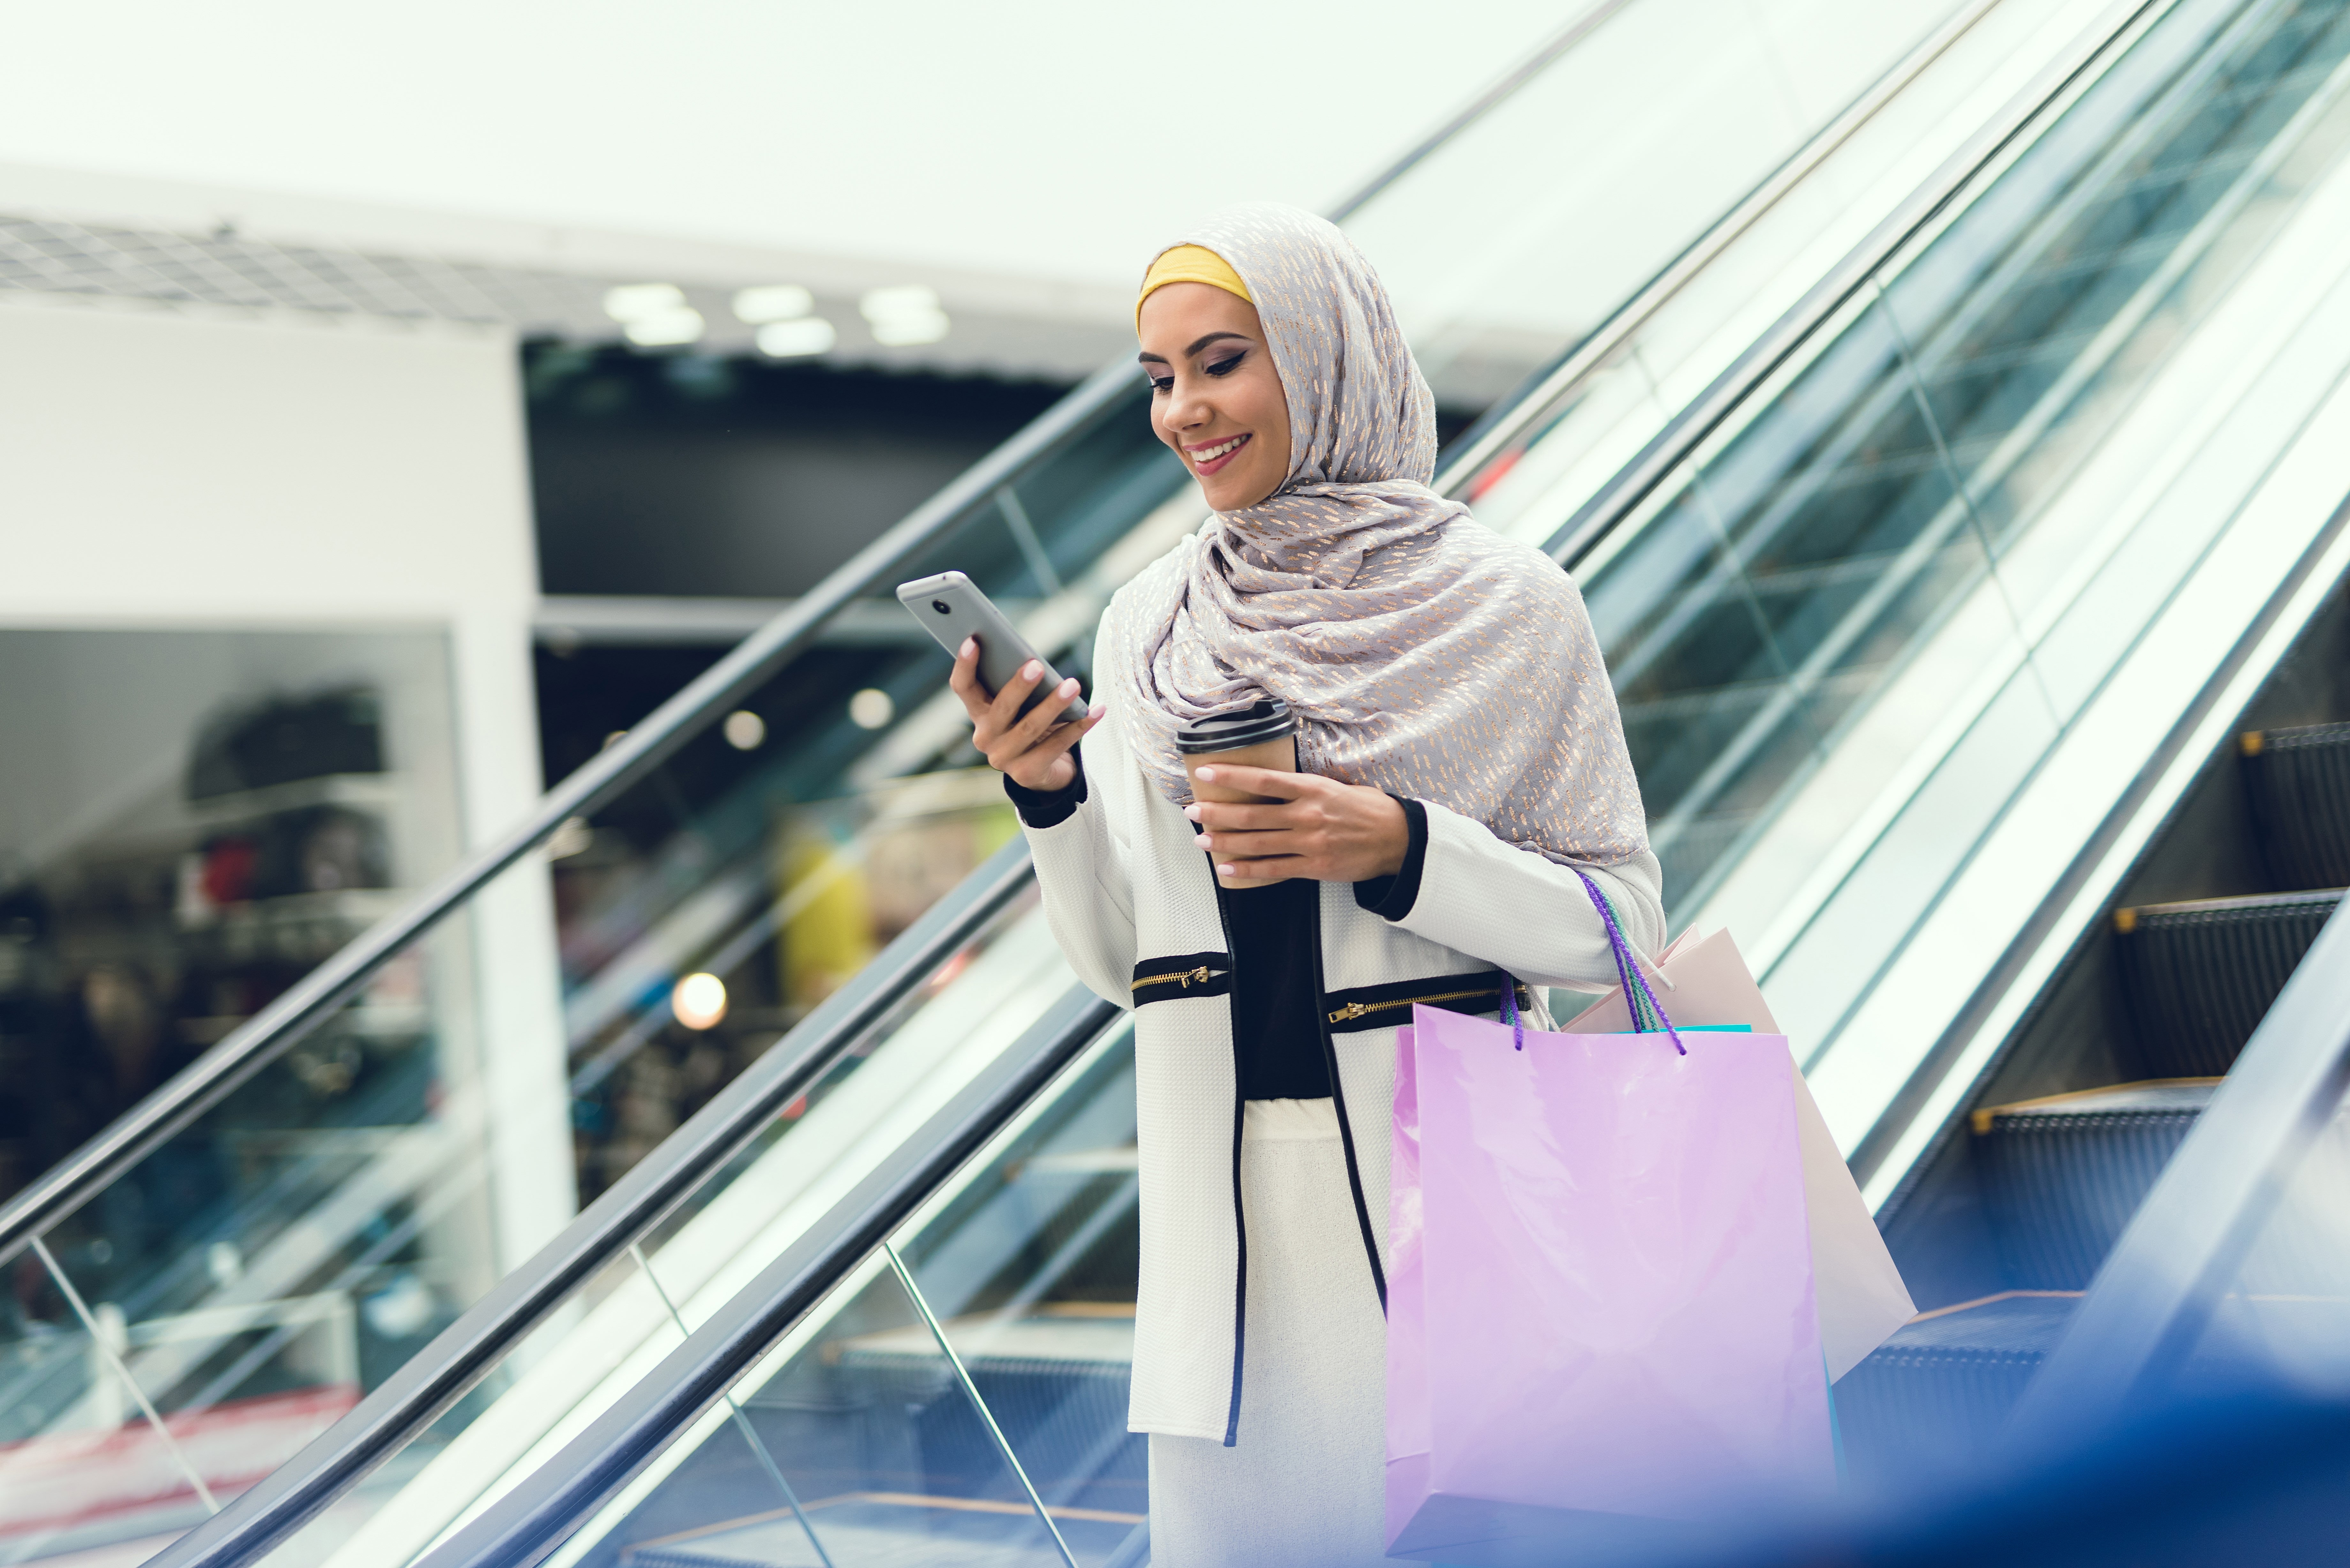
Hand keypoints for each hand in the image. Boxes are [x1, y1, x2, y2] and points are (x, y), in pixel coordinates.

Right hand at [949, 638, 1104, 791]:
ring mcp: (1003, 759)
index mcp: (978, 713)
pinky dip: (1078, 726)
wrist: (1044, 771)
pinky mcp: (1027, 774)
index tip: (972, 640)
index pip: (963, 687)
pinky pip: (1056, 746)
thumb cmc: (1030, 723)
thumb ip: (1018, 686)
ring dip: (1054, 704)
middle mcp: (984, 737)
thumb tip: (1033, 661)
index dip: (965, 664)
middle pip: (1001, 707)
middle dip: (1019, 686)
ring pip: (1030, 727)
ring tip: (1073, 685)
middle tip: (1037, 665)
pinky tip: (1095, 710)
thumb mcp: (1020, 705)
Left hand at [1184, 766, 1407, 883]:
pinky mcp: (1313, 866)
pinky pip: (1273, 870)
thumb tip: (1272, 784)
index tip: (1205, 773)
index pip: (1263, 779)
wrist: (1397, 839)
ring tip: (1201, 840)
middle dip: (1217, 812)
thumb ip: (1304, 788)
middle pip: (1252, 813)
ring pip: (1257, 842)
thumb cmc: (1366, 809)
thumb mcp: (1336, 787)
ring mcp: (1309, 842)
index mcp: (1311, 788)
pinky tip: (1227, 869)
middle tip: (1192, 811)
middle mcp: (1307, 814)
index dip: (1231, 776)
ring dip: (1225, 841)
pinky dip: (1247, 871)